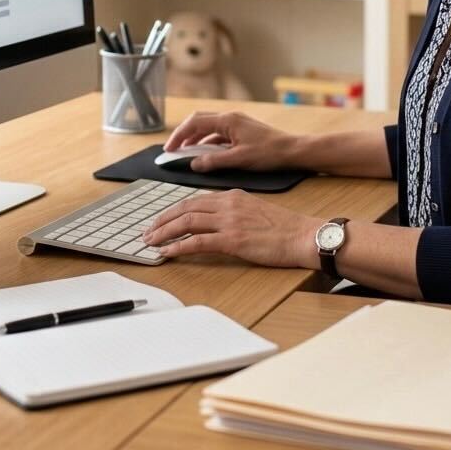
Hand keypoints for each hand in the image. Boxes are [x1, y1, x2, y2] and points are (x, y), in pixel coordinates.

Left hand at [142, 189, 319, 267]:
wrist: (303, 235)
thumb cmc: (285, 227)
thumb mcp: (255, 210)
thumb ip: (234, 211)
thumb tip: (216, 222)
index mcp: (233, 195)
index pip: (195, 199)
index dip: (174, 210)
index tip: (161, 219)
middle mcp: (228, 204)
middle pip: (185, 208)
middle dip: (163, 220)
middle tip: (147, 231)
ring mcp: (229, 221)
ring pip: (187, 222)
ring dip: (164, 232)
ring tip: (151, 242)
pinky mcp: (233, 239)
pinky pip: (198, 242)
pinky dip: (178, 247)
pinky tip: (167, 253)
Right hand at [162, 111, 296, 172]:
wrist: (292, 150)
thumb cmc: (269, 153)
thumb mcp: (239, 160)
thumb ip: (214, 161)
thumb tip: (194, 163)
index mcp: (228, 120)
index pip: (195, 123)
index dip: (179, 135)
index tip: (169, 149)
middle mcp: (230, 117)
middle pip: (199, 121)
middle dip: (184, 134)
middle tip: (173, 150)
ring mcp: (236, 123)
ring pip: (208, 127)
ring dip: (195, 138)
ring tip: (185, 153)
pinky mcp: (241, 130)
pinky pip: (218, 133)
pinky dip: (207, 142)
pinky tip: (205, 154)